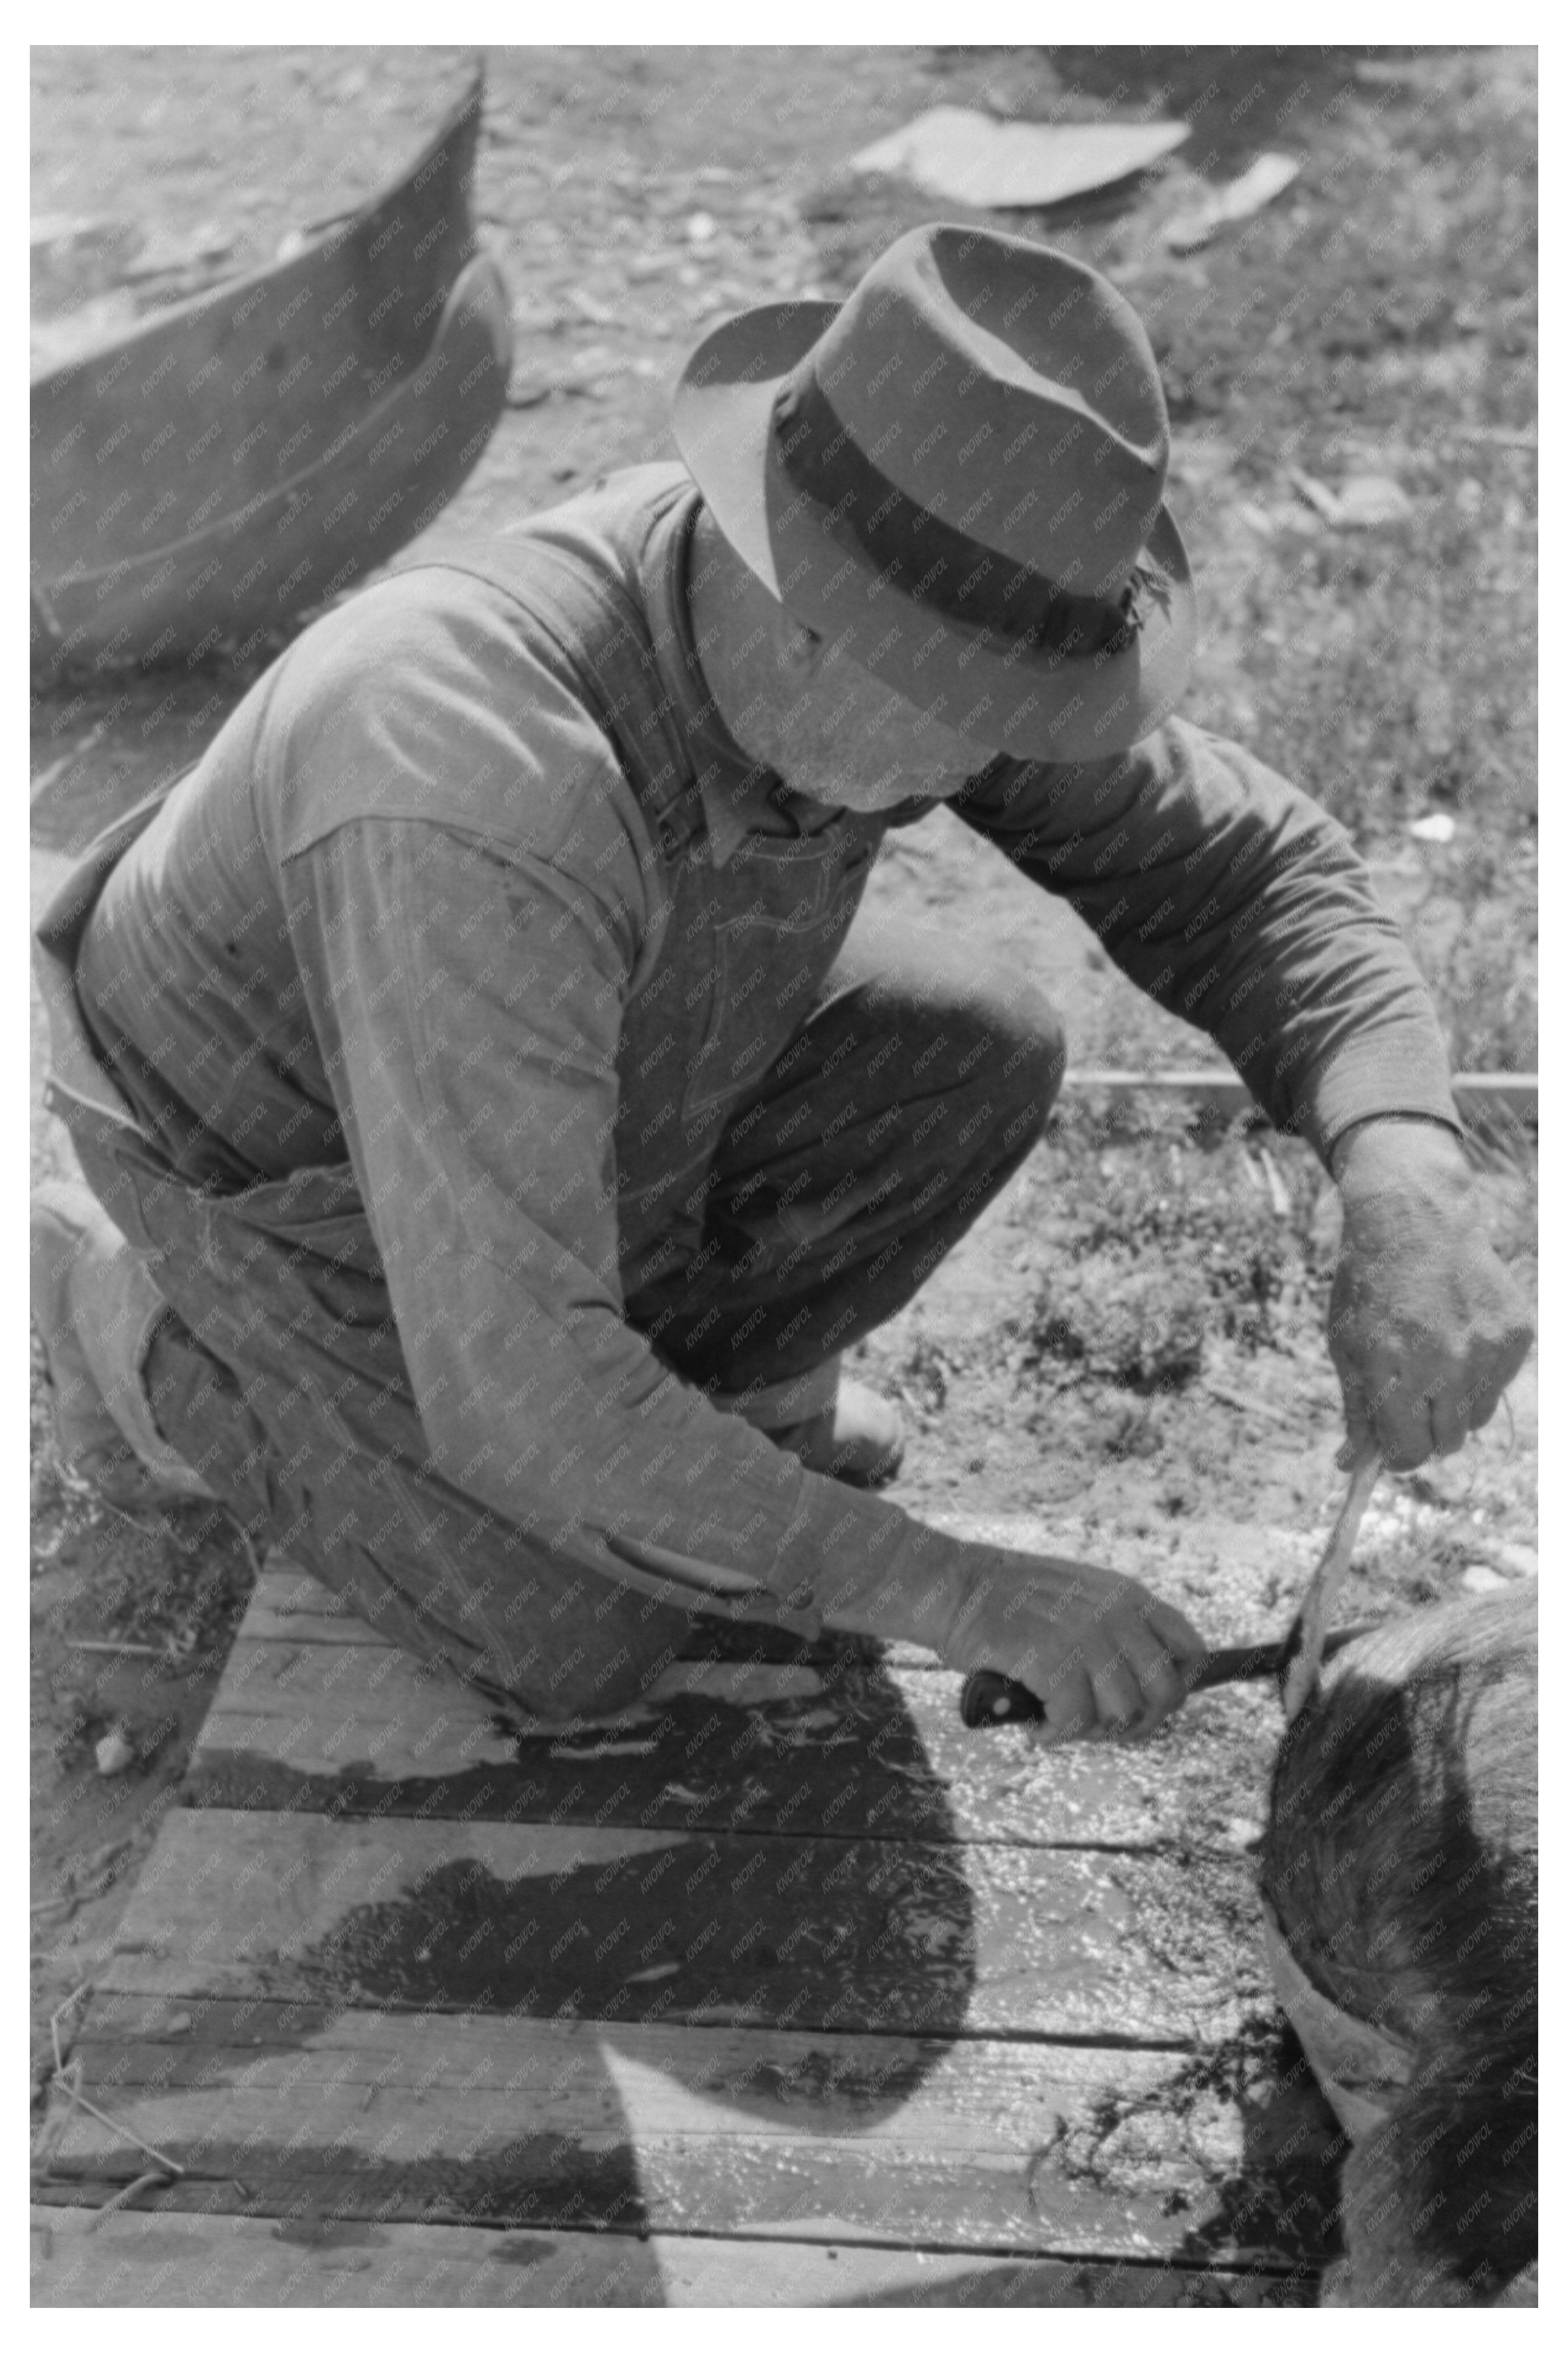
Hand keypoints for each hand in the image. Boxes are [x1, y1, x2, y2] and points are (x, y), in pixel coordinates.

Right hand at [934, 1544, 1207, 1745]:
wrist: (954, 1588)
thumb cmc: (1011, 1604)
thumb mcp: (1081, 1599)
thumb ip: (1119, 1631)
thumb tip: (1151, 1692)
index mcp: (1128, 1597)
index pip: (1191, 1651)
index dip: (1176, 1686)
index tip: (1143, 1701)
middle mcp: (1116, 1614)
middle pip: (1167, 1694)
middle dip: (1137, 1721)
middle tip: (1096, 1721)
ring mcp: (1087, 1636)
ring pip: (1123, 1714)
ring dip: (1090, 1729)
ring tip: (1058, 1716)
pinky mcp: (1052, 1660)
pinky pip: (1077, 1721)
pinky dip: (1055, 1733)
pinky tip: (1036, 1722)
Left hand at [1328, 1116, 1534, 1469]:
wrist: (1414, 1218)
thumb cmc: (1369, 1286)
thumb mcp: (1345, 1345)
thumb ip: (1355, 1409)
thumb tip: (1353, 1467)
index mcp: (1393, 1368)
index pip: (1409, 1453)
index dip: (1398, 1454)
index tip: (1393, 1442)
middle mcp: (1445, 1361)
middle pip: (1445, 1443)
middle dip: (1423, 1430)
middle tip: (1410, 1395)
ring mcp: (1487, 1347)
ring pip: (1475, 1418)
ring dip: (1453, 1404)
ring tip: (1433, 1358)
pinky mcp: (1516, 1331)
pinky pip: (1500, 1384)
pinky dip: (1480, 1373)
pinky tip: (1458, 1334)